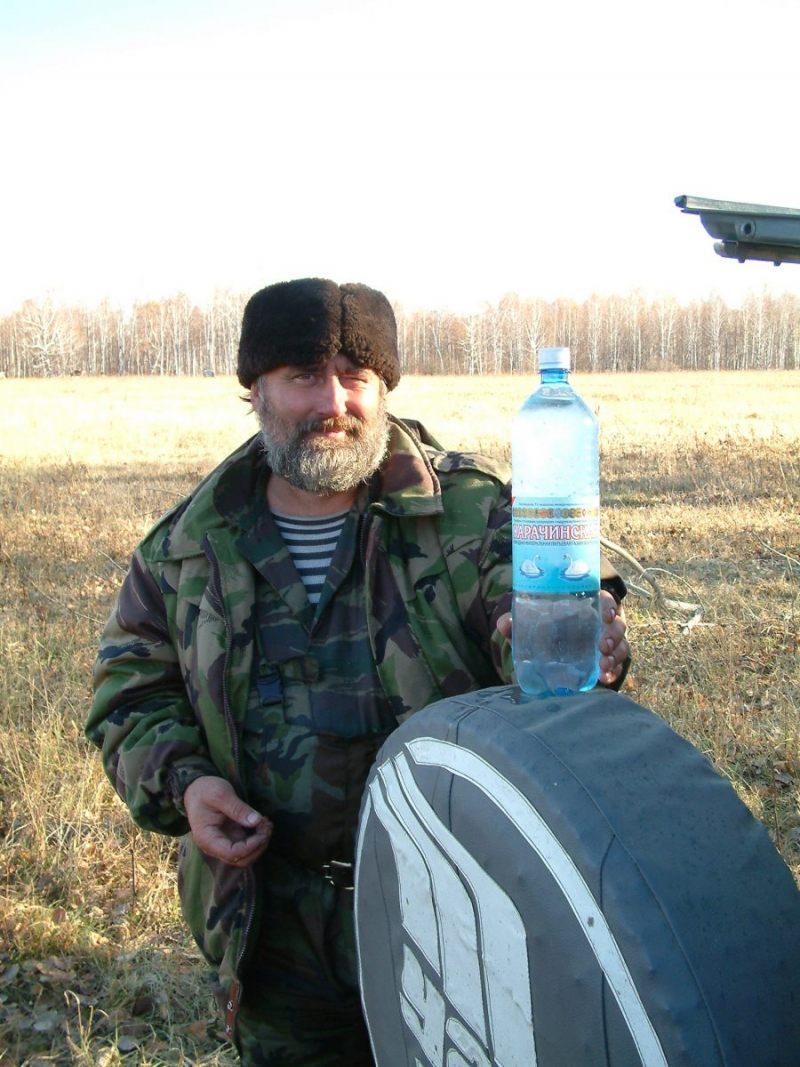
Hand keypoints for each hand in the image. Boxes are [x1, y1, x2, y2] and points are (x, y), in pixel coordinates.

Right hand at [183, 776, 271, 866]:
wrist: (196, 789)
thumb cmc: (205, 791)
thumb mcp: (221, 794)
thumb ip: (237, 808)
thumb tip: (256, 821)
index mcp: (207, 838)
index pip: (231, 854)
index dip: (251, 846)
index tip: (262, 829)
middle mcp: (214, 846)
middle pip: (240, 860)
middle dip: (258, 846)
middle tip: (267, 825)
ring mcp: (223, 843)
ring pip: (245, 856)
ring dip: (259, 843)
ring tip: (266, 823)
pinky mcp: (230, 838)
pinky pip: (246, 846)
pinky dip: (257, 838)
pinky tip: (262, 823)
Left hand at [495, 589, 628, 687]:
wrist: (551, 654)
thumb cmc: (546, 632)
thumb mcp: (532, 627)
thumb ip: (518, 624)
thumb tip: (503, 624)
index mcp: (587, 607)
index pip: (604, 600)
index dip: (609, 604)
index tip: (605, 614)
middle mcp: (602, 624)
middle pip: (618, 624)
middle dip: (614, 635)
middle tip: (603, 646)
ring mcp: (609, 643)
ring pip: (622, 645)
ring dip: (616, 655)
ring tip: (603, 665)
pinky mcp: (610, 662)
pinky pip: (619, 666)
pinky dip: (614, 672)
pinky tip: (605, 678)